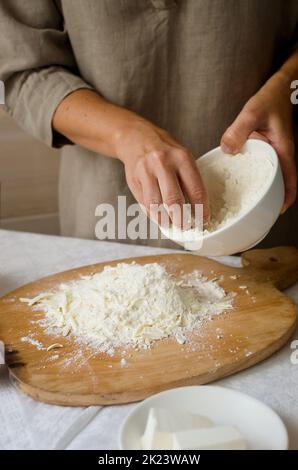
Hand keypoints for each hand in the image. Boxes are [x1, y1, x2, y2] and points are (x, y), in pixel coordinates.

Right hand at [115, 119, 209, 227]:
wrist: (136, 138)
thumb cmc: (165, 151)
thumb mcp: (182, 158)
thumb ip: (188, 180)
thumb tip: (197, 210)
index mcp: (182, 158)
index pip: (196, 190)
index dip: (201, 210)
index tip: (204, 221)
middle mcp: (163, 163)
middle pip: (174, 200)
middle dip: (181, 219)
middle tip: (186, 227)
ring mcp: (146, 172)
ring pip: (156, 205)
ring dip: (164, 220)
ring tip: (171, 224)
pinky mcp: (134, 180)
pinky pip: (144, 203)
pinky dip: (153, 214)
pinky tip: (159, 216)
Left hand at [221, 72, 296, 211]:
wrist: (278, 90)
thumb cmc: (270, 100)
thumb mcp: (253, 112)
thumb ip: (239, 130)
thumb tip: (227, 149)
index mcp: (282, 152)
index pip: (289, 181)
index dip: (285, 199)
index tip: (276, 212)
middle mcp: (279, 156)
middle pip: (280, 185)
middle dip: (271, 200)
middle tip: (254, 213)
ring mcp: (273, 155)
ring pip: (271, 178)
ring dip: (262, 190)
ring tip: (245, 203)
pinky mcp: (265, 151)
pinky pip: (262, 168)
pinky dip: (254, 177)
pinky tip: (238, 181)